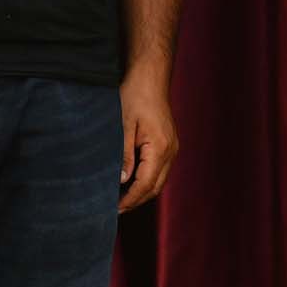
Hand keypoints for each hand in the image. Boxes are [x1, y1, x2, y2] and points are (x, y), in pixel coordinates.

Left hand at [117, 67, 179, 211]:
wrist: (150, 76)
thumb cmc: (135, 95)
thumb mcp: (123, 125)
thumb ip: (124, 154)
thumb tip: (122, 180)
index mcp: (160, 147)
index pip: (145, 184)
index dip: (130, 200)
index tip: (113, 210)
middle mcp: (170, 150)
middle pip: (156, 187)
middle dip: (136, 200)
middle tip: (115, 209)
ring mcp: (172, 146)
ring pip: (159, 179)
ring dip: (142, 191)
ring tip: (121, 198)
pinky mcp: (169, 142)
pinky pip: (160, 169)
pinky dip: (146, 179)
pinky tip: (131, 180)